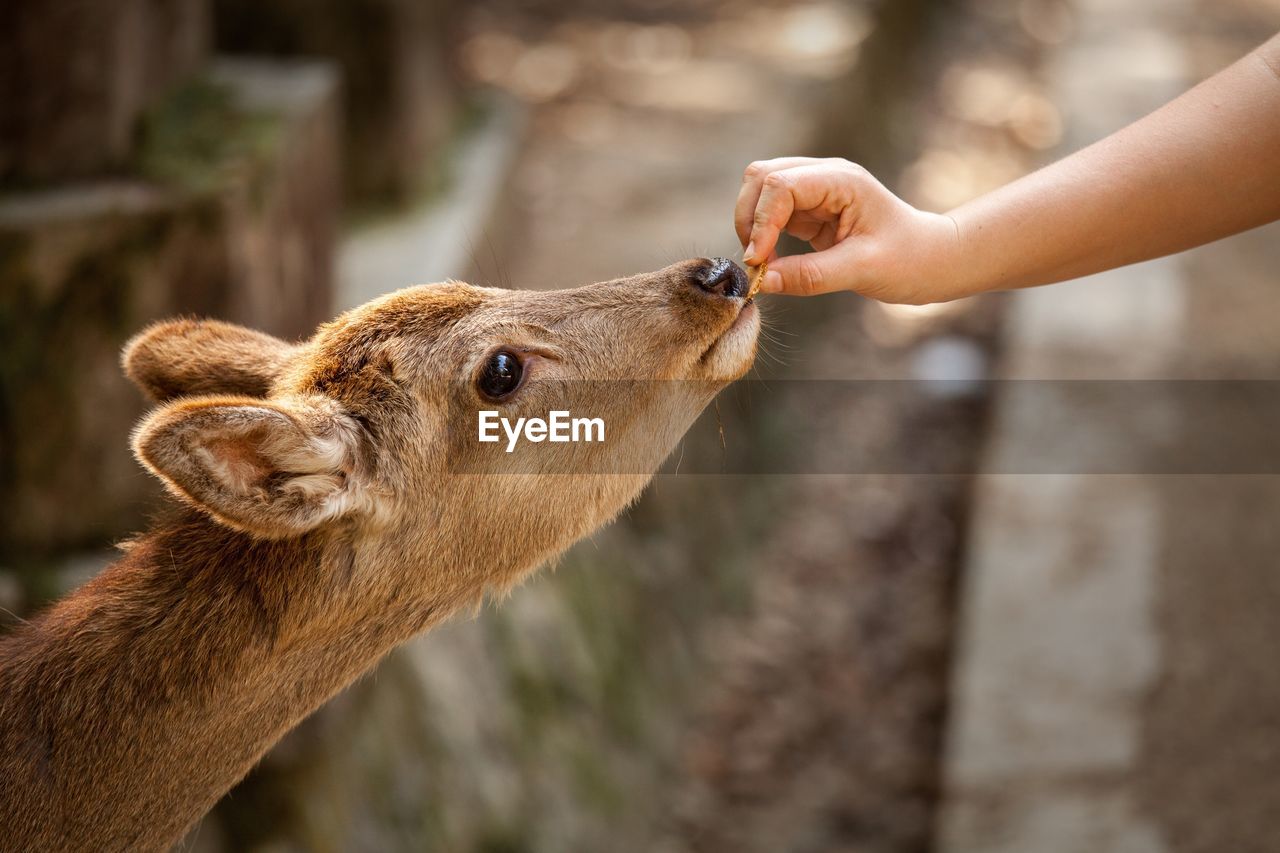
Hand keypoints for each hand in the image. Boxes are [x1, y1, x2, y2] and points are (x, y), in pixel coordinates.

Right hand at [735, 157, 962, 303]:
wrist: (932, 260)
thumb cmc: (909, 260)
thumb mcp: (861, 270)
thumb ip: (810, 275)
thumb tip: (762, 281)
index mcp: (841, 181)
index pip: (780, 184)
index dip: (761, 221)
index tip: (758, 261)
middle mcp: (824, 177)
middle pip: (761, 176)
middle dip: (749, 218)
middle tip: (755, 262)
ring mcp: (815, 191)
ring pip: (760, 191)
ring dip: (752, 225)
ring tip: (763, 264)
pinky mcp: (810, 210)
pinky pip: (771, 214)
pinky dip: (763, 236)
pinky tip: (773, 262)